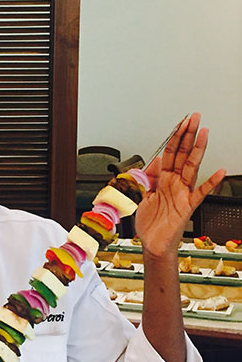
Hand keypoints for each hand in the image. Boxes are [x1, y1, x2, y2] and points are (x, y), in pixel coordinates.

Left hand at [135, 113, 225, 256]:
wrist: (151, 243)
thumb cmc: (148, 222)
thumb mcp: (140, 194)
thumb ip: (147, 176)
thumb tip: (155, 159)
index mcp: (162, 179)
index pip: (169, 153)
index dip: (173, 138)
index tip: (179, 123)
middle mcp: (174, 183)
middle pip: (182, 154)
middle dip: (187, 135)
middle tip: (194, 118)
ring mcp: (182, 193)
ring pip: (192, 166)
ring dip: (198, 149)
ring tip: (204, 133)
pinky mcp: (188, 206)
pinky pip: (201, 192)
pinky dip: (211, 182)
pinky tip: (219, 171)